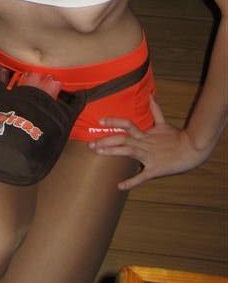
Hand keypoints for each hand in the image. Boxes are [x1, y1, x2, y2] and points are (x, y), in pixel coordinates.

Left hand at [88, 95, 208, 190]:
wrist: (192, 150)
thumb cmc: (177, 137)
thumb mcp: (164, 123)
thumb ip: (155, 110)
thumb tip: (150, 95)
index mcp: (146, 134)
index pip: (127, 124)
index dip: (114, 121)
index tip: (100, 121)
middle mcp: (145, 144)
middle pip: (123, 140)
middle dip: (106, 141)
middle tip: (90, 144)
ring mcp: (149, 157)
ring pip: (128, 153)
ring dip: (112, 153)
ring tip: (98, 153)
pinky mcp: (155, 170)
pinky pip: (141, 177)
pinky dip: (131, 182)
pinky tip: (119, 186)